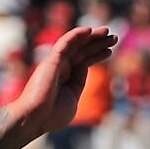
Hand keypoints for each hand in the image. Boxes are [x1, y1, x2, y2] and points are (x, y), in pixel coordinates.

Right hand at [9, 25, 115, 140]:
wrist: (36, 118)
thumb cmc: (52, 115)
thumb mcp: (72, 99)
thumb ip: (78, 84)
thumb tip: (84, 71)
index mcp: (66, 79)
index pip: (83, 62)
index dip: (96, 55)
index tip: (110, 50)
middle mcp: (60, 69)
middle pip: (82, 51)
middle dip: (97, 44)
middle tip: (114, 37)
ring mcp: (55, 63)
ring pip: (76, 45)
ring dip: (92, 37)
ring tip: (107, 31)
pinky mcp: (51, 60)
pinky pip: (64, 43)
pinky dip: (76, 35)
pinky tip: (89, 30)